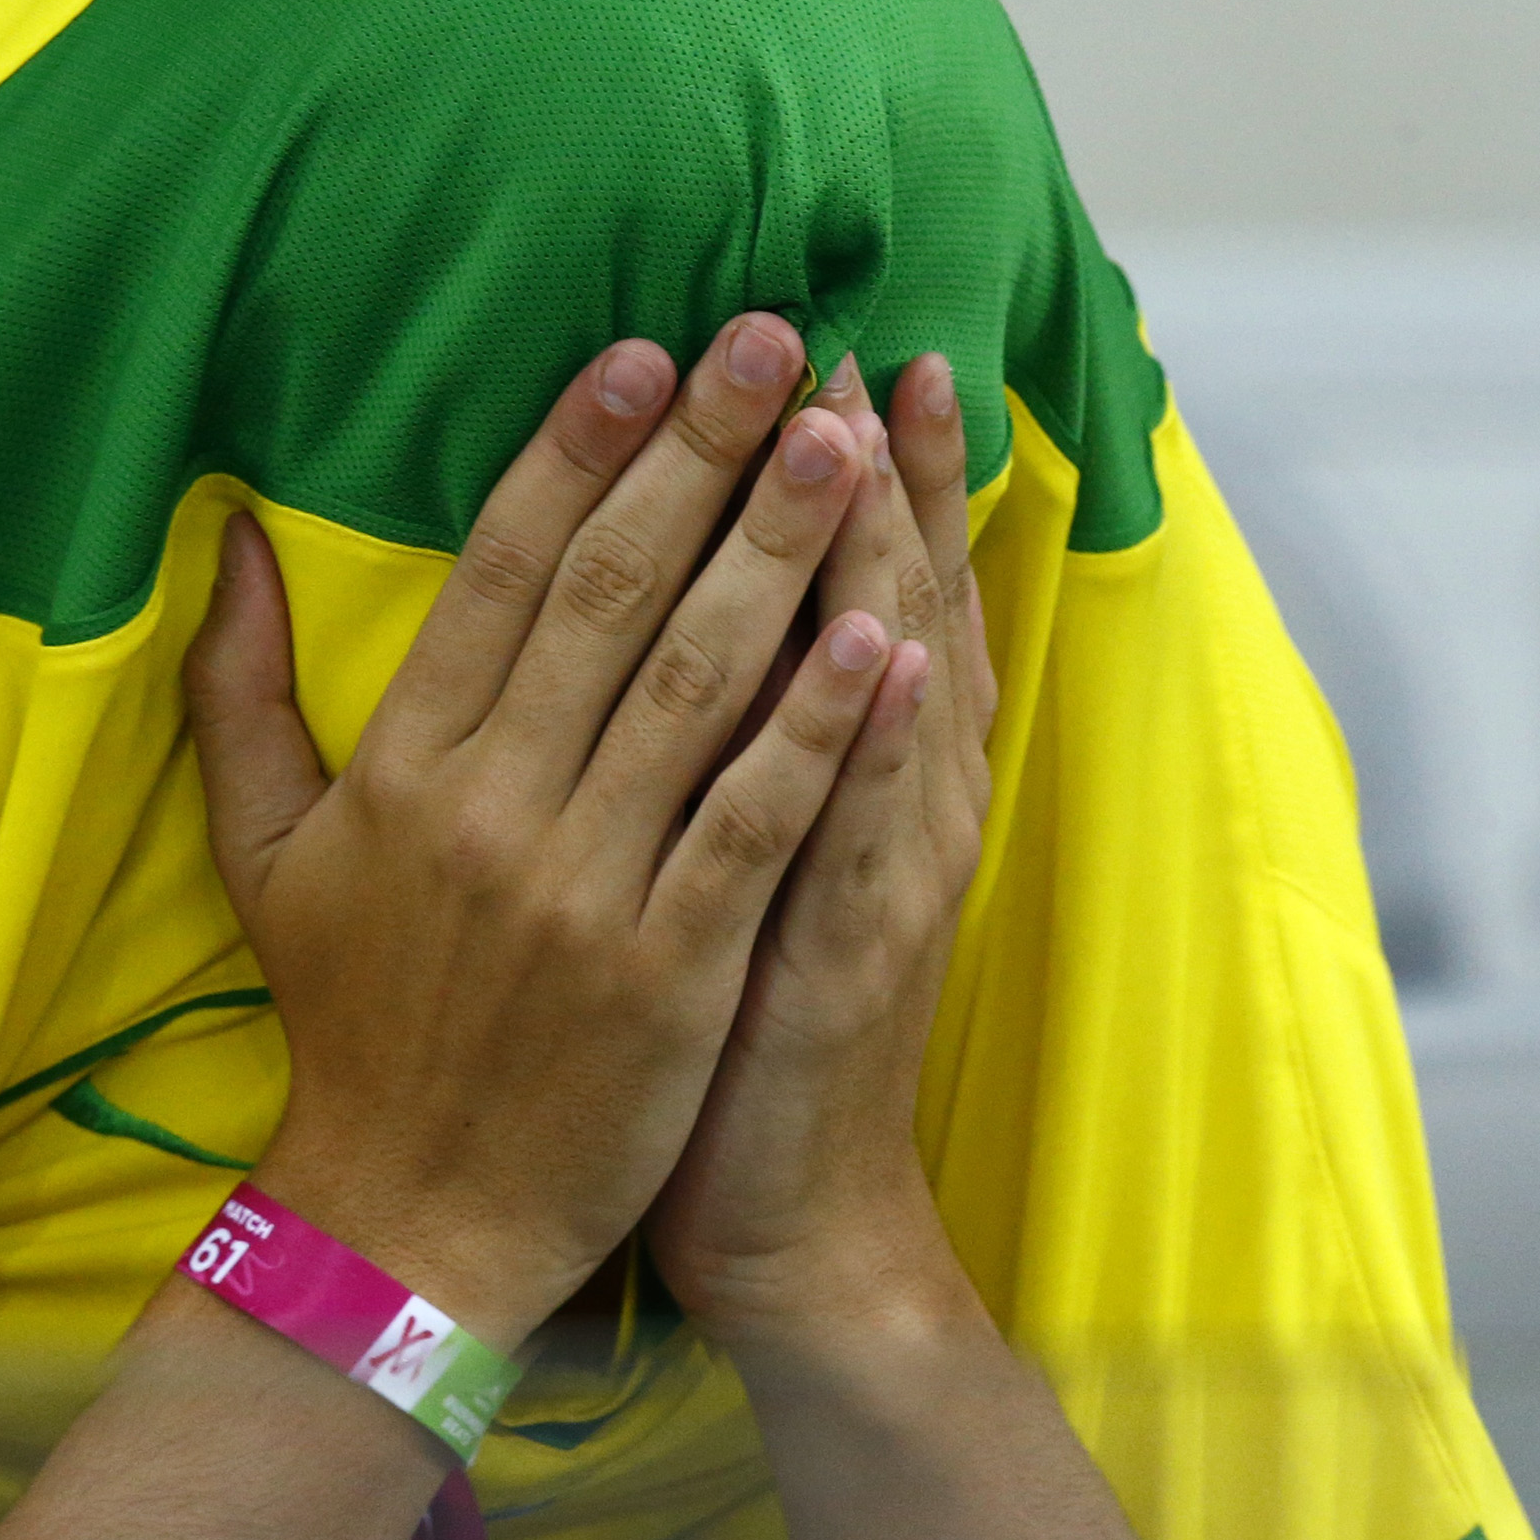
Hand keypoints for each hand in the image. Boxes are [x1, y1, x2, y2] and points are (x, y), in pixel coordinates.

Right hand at [183, 316, 903, 1349]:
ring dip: (776, 554)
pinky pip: (754, 824)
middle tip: (775, 340)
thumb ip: (239, 690)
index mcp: (405, 767)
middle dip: (699, 457)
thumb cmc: (353, 1024)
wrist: (408, 1222)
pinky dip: (819, 729)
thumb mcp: (267, 854)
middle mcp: (491, 808)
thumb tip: (226, 536)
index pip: (501, 571)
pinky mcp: (669, 973)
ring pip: (694, 687)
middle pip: (610, 596)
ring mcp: (584, 890)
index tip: (645, 349)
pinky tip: (885, 638)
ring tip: (842, 443)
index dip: (576, 449)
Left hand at [648, 352, 997, 1358]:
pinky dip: (880, 739)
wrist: (778, 1209)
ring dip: (881, 553)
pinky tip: (891, 648)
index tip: (816, 343)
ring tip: (870, 424)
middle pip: (881, 593)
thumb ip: (698, 722)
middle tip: (834, 331)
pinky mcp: (847, 953)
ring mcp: (880, 867)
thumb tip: (647, 598)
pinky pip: (866, 829)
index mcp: (835, 760)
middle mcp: (884, 791)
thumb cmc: (713, 1021)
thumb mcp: (712, 851)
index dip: (840, 465)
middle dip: (854, 460)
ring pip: (892, 681)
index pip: (850, 579)